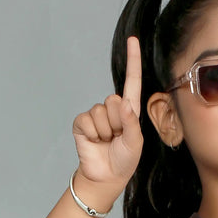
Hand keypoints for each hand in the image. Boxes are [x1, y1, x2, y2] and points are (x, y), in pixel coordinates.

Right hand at [71, 34, 144, 191]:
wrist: (106, 177)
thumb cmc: (124, 160)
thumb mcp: (135, 143)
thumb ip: (131, 122)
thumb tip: (123, 103)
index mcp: (129, 111)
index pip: (131, 81)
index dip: (133, 61)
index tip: (133, 40)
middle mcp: (112, 109)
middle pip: (113, 100)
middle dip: (116, 122)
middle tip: (116, 138)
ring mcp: (96, 115)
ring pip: (100, 112)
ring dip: (105, 132)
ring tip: (107, 142)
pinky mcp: (82, 123)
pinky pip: (87, 120)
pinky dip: (92, 134)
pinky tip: (95, 142)